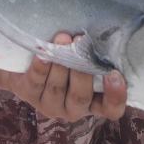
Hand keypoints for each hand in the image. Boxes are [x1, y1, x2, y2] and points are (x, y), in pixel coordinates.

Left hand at [4, 33, 126, 120]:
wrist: (28, 59)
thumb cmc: (67, 55)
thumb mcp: (84, 57)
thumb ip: (94, 54)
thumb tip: (105, 34)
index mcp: (94, 101)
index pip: (111, 109)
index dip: (116, 96)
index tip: (114, 74)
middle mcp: (73, 108)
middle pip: (81, 96)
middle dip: (81, 70)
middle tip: (82, 42)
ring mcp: (50, 104)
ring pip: (57, 89)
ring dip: (61, 64)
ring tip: (63, 39)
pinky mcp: (29, 95)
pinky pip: (36, 82)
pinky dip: (40, 67)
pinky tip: (43, 54)